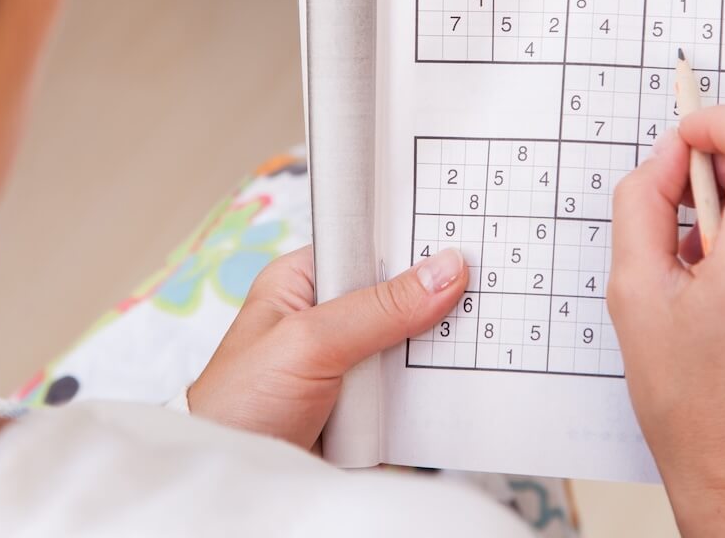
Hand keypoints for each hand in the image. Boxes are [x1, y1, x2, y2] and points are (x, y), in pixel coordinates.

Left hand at [187, 245, 466, 448]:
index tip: (465, 240)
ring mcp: (349, 362)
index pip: (370, 246)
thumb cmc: (239, 405)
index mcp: (305, 281)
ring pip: (411, 343)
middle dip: (435, 299)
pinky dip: (431, 392)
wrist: (236, 484)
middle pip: (399, 295)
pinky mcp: (365, 406)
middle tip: (486, 291)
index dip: (414, 244)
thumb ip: (378, 308)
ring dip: (437, 350)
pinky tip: (463, 383)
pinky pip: (411, 389)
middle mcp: (329, 316)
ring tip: (487, 336)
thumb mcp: (309, 342)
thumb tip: (443, 270)